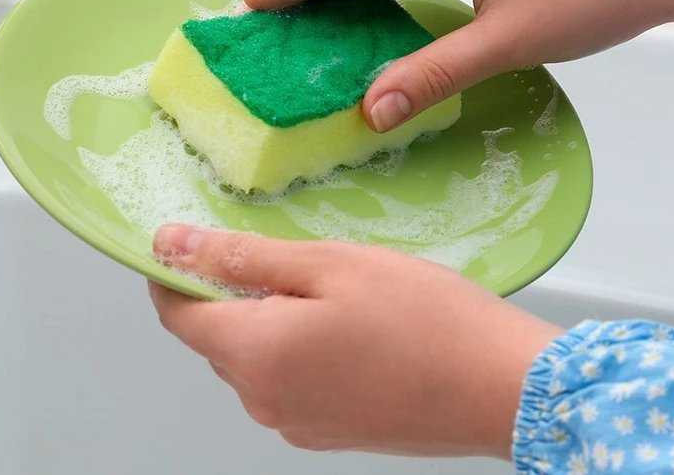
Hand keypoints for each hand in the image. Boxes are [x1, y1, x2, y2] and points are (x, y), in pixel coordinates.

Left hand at [147, 224, 563, 458]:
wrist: (502, 389)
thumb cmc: (426, 320)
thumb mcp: (328, 264)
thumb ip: (242, 257)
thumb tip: (172, 244)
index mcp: (253, 355)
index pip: (176, 314)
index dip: (174, 271)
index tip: (193, 239)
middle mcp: (263, 402)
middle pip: (216, 338)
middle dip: (232, 292)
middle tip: (288, 253)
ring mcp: (297, 424)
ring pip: (256, 359)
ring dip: (272, 320)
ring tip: (331, 288)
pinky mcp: (329, 433)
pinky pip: (290, 382)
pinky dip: (301, 349)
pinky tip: (350, 325)